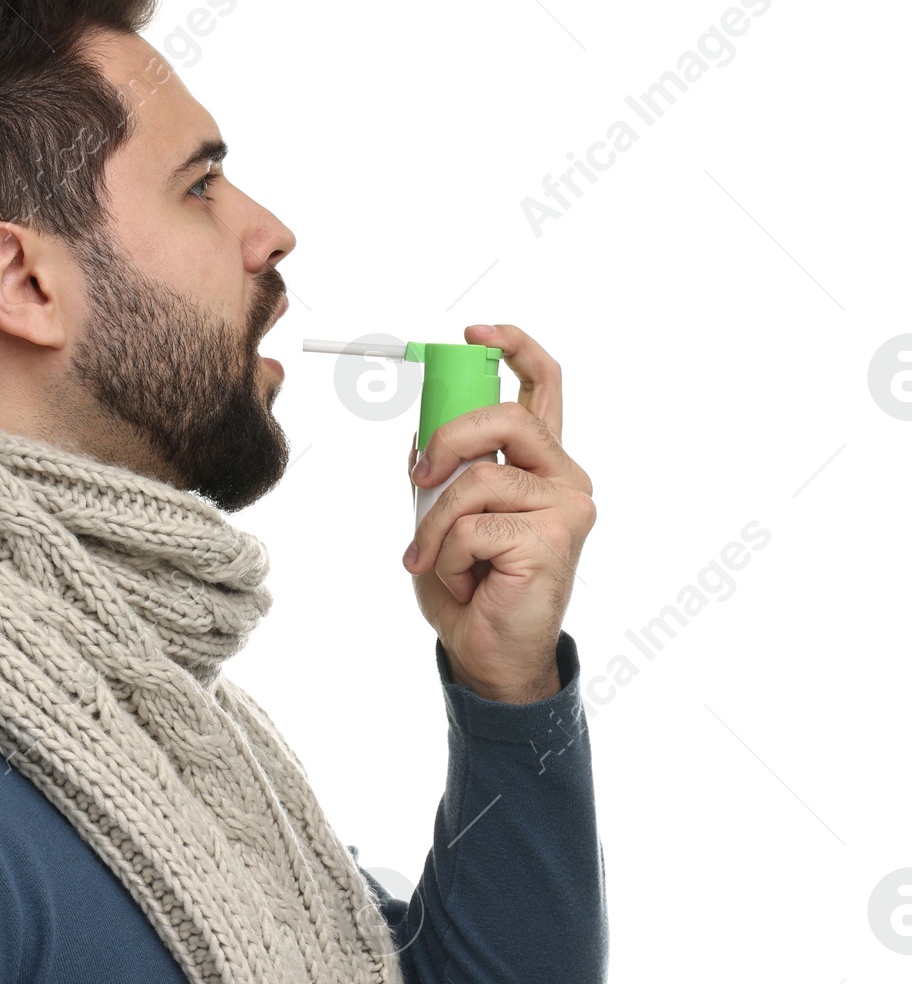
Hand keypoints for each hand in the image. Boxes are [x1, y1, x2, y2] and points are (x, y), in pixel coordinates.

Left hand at [400, 324, 595, 702]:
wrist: (488, 652)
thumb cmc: (470, 586)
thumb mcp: (441, 518)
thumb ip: (442, 474)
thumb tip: (421, 438)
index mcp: (540, 464)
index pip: (542, 386)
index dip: (513, 347)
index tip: (474, 331)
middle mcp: (563, 477)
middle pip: (505, 418)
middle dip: (448, 439)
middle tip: (417, 478)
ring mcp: (566, 506)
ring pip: (476, 480)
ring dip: (435, 525)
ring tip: (436, 559)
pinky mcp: (555, 538)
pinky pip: (472, 524)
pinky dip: (447, 554)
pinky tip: (465, 580)